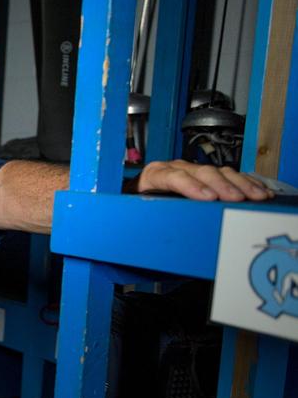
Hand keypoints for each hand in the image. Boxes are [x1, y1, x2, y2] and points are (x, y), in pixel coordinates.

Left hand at [137, 160, 273, 201]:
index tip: (208, 197)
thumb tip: (168, 229)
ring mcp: (193, 169)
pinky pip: (229, 174)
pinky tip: (258, 190)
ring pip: (219, 172)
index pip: (173, 176)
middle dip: (222, 185)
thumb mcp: (142, 208)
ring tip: (256, 196)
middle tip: (237, 198)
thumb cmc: (141, 202)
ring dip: (240, 184)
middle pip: (202, 172)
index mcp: (155, 174)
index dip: (191, 186)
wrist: (139, 192)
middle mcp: (175, 167)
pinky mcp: (206, 174)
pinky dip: (246, 183)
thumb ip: (154, 214)